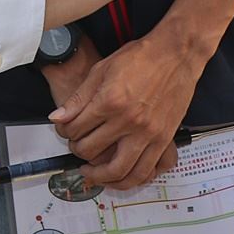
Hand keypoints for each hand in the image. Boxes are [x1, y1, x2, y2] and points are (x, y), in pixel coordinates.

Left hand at [49, 32, 203, 189]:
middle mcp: (128, 121)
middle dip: (77, 151)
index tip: (65, 130)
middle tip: (76, 147)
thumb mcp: (101, 69)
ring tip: (92, 172)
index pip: (75, 129)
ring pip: (119, 171)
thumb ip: (78, 97)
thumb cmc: (140, 57)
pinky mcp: (163, 139)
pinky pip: (145, 171)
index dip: (64, 131)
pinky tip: (120, 176)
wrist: (176, 54)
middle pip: (90, 151)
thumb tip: (57, 118)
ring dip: (100, 177)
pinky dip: (129, 180)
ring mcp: (148, 133)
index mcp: (109, 101)